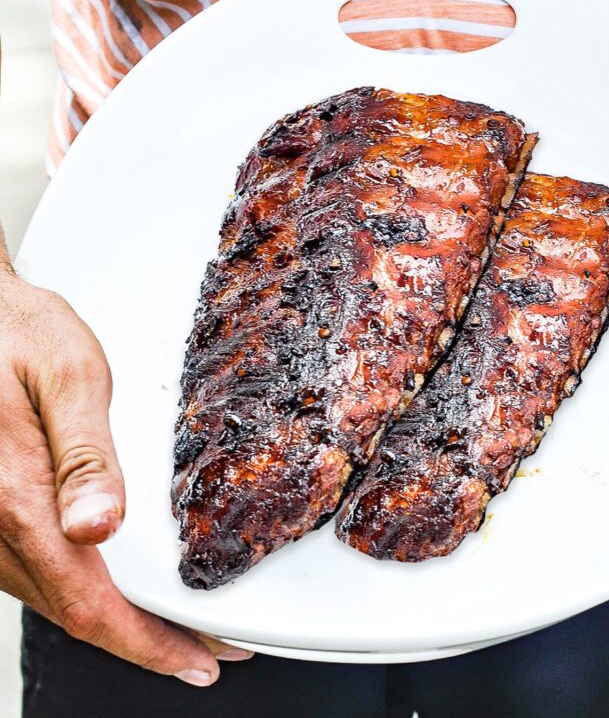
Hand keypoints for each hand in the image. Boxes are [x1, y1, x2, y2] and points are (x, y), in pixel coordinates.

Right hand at [0, 257, 250, 684]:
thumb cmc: (17, 333)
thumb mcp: (67, 375)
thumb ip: (84, 454)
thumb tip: (100, 526)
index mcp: (16, 495)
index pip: (86, 601)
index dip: (146, 643)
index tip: (198, 659)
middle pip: (71, 611)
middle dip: (143, 640)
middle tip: (205, 648)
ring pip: (50, 598)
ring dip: (112, 621)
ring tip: (172, 627)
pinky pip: (32, 573)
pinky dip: (79, 592)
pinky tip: (111, 586)